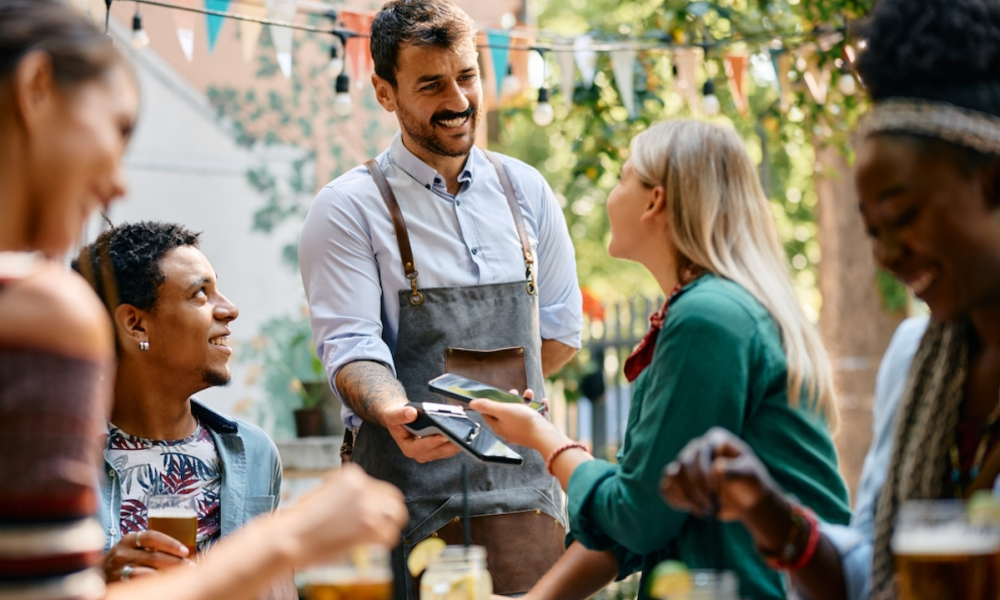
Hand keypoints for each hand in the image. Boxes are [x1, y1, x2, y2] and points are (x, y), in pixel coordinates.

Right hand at [103, 530, 194, 581]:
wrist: (93, 576)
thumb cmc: (122, 560)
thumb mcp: (131, 548)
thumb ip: (150, 546)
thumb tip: (183, 550)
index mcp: (128, 540)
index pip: (152, 537)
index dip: (170, 543)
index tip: (185, 550)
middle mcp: (122, 553)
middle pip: (154, 557)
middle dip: (176, 562)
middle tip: (191, 567)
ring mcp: (117, 570)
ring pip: (148, 573)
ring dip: (168, 576)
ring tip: (182, 578)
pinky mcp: (117, 584)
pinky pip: (139, 585)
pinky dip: (153, 585)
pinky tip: (164, 586)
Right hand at [278, 463, 407, 567]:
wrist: (289, 536)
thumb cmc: (302, 519)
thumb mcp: (325, 491)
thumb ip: (348, 492)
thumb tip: (370, 500)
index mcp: (351, 474)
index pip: (379, 487)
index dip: (377, 504)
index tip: (370, 515)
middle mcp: (362, 486)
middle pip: (394, 498)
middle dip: (389, 512)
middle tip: (381, 525)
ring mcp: (367, 505)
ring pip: (397, 515)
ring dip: (389, 526)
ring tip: (377, 536)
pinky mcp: (369, 526)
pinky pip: (390, 535)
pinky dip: (383, 542)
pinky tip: (371, 545)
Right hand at [381, 403, 460, 462]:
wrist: (401, 417)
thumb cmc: (396, 417)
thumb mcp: (393, 414)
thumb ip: (400, 414)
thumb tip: (412, 413)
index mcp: (409, 448)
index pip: (423, 447)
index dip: (434, 441)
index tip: (444, 436)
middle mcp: (420, 454)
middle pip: (438, 450)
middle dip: (450, 442)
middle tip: (460, 434)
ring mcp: (431, 453)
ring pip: (447, 450)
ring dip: (456, 441)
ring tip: (465, 431)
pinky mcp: (439, 449)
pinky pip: (451, 446)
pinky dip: (457, 438)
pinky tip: (463, 429)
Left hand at [470, 389, 558, 450]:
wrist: (546, 437)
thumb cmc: (524, 424)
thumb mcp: (503, 410)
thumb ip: (488, 406)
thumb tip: (472, 403)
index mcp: (499, 427)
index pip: (488, 415)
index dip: (490, 403)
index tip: (495, 394)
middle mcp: (510, 431)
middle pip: (506, 412)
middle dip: (511, 399)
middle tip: (514, 392)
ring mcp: (523, 432)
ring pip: (522, 413)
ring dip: (526, 401)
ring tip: (530, 393)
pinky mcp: (536, 431)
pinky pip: (536, 417)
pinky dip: (539, 408)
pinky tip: (543, 402)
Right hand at [660, 427, 776, 521]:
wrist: (747, 499)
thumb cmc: (751, 482)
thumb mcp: (749, 475)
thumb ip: (734, 470)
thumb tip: (716, 467)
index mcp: (715, 440)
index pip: (700, 451)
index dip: (703, 472)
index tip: (715, 490)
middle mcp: (697, 448)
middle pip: (683, 464)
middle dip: (695, 488)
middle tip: (710, 505)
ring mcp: (686, 464)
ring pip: (672, 475)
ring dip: (684, 495)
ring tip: (702, 510)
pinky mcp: (680, 481)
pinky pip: (666, 487)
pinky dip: (674, 499)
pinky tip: (689, 508)